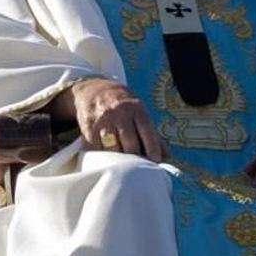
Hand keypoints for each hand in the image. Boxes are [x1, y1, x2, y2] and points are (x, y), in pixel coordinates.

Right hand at [48, 77, 166, 162]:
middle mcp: (119, 112)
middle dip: (135, 158)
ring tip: (122, 167)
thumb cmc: (121, 104)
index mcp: (135, 108)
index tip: (155, 161)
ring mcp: (103, 120)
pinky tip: (106, 161)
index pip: (147, 129)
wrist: (93, 88)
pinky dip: (102, 157)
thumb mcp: (138, 111)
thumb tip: (166, 154)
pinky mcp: (89, 127)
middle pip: (130, 142)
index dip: (152, 147)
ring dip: (118, 160)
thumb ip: (151, 132)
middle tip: (137, 167)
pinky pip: (96, 148)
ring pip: (112, 148)